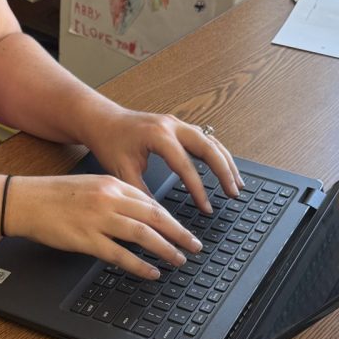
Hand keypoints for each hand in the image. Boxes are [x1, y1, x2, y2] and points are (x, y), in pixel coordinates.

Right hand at [3, 175, 201, 278]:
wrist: (27, 200)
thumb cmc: (55, 194)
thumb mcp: (90, 185)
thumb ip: (115, 197)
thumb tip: (140, 214)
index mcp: (111, 183)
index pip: (149, 201)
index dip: (170, 217)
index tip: (182, 228)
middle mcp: (109, 199)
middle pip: (153, 216)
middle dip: (179, 232)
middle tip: (194, 245)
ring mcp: (98, 219)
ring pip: (142, 235)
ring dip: (166, 248)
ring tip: (179, 259)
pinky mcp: (87, 239)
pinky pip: (121, 255)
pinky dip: (140, 265)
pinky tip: (151, 272)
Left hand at [82, 109, 243, 215]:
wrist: (102, 119)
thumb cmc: (109, 142)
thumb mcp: (122, 172)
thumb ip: (142, 194)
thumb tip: (160, 219)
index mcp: (158, 136)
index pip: (186, 166)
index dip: (198, 190)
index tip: (207, 208)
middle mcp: (172, 125)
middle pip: (208, 147)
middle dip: (224, 171)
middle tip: (234, 193)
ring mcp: (176, 123)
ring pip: (210, 140)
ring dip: (225, 161)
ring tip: (236, 183)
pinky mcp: (177, 125)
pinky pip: (204, 137)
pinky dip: (216, 153)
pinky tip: (223, 167)